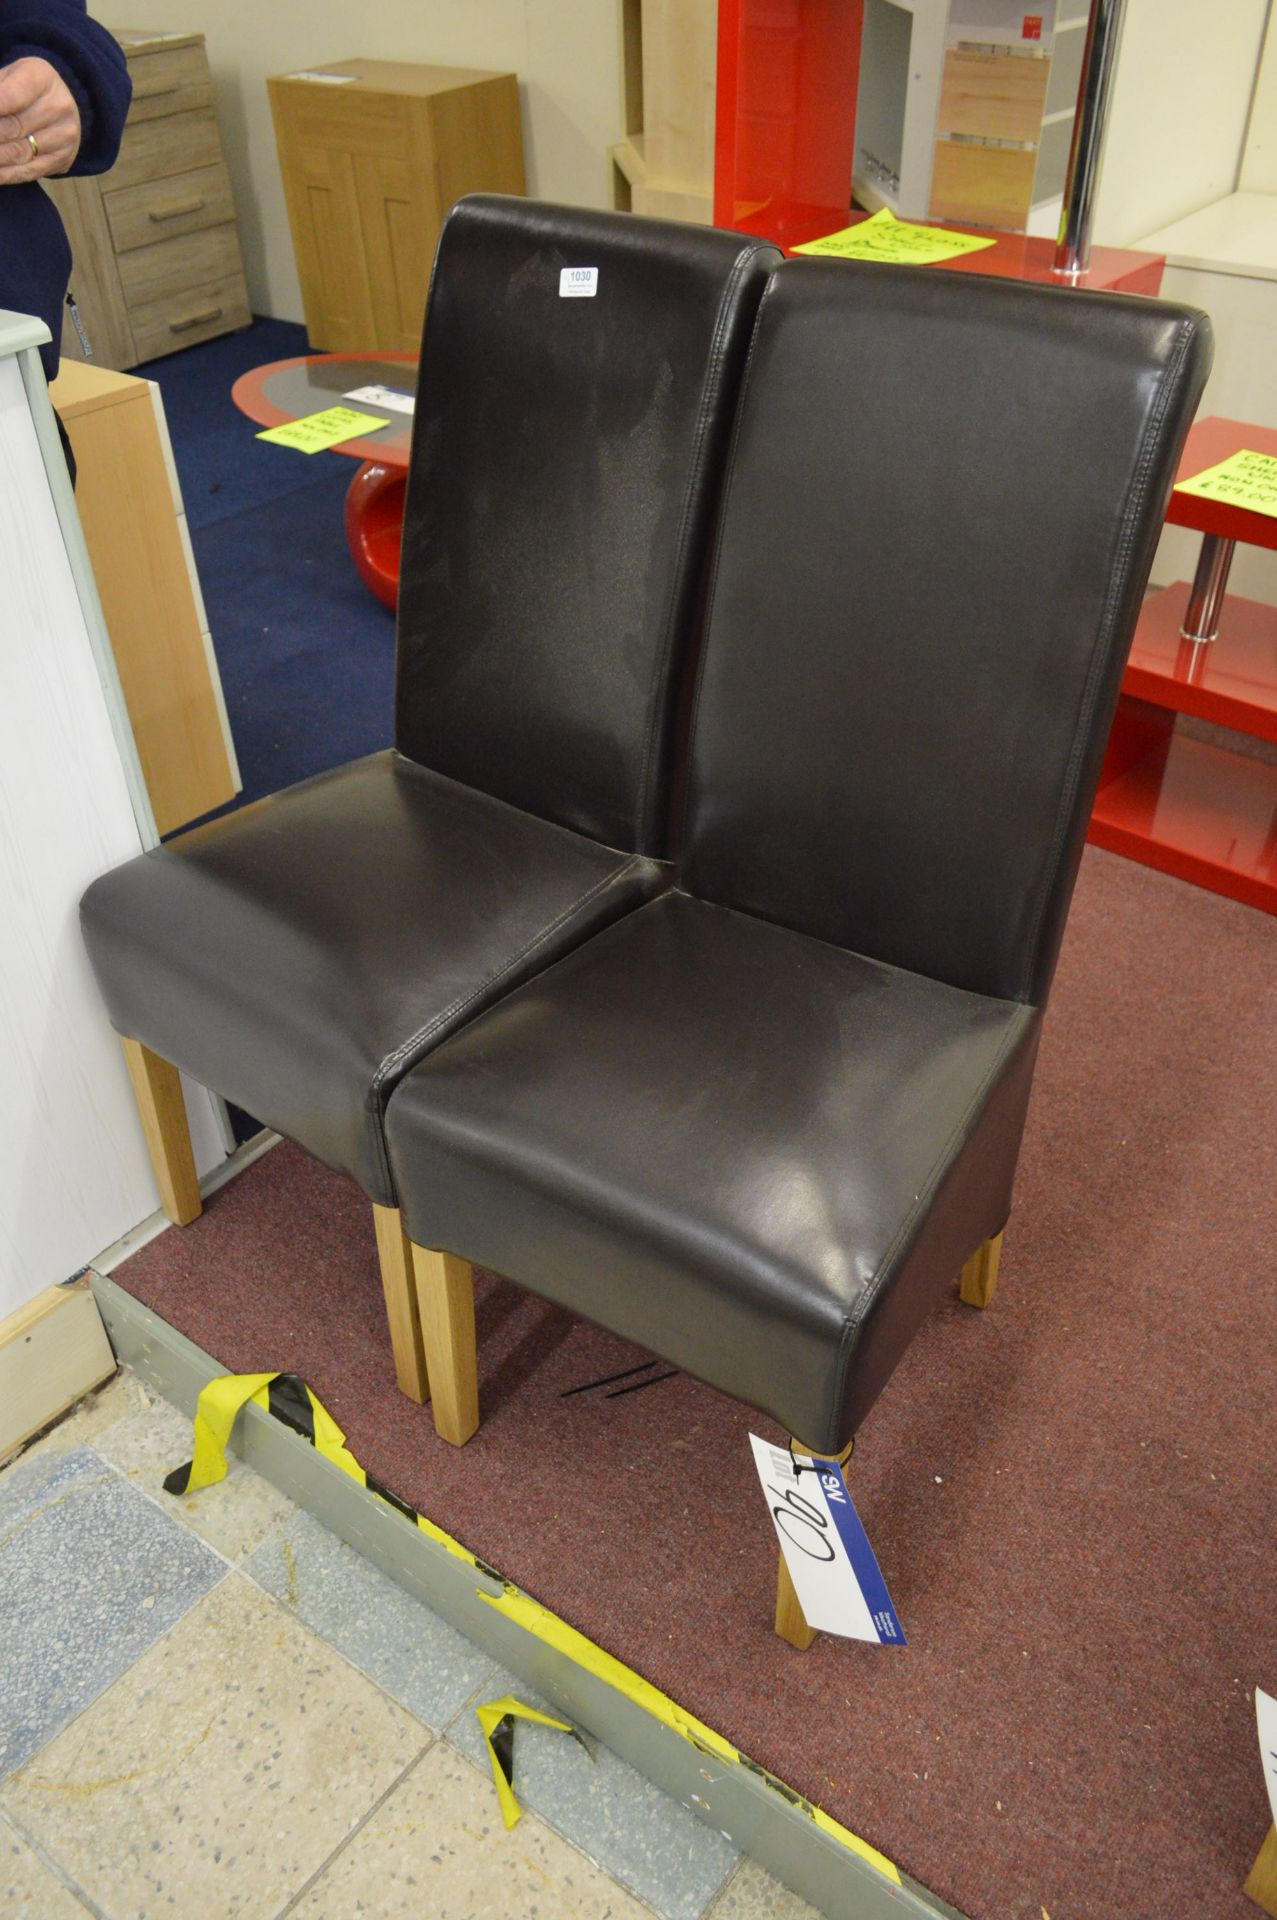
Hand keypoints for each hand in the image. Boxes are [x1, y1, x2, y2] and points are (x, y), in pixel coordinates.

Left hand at [0, 57, 81, 182]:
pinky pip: (27, 171)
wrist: (64, 104)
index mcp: (40, 77)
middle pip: (10, 128)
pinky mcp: (62, 159)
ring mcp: (63, 136)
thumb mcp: (7, 75)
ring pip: (17, 153)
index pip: (6, 98)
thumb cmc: (25, 87)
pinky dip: (3, 174)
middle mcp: (58, 106)